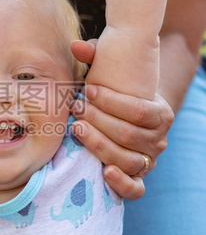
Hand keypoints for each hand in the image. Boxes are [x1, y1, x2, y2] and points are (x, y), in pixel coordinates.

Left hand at [70, 40, 173, 199]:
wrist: (130, 119)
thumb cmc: (118, 94)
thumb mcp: (111, 74)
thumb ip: (95, 57)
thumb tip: (75, 45)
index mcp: (160, 113)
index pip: (138, 110)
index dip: (112, 102)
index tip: (87, 92)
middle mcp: (159, 140)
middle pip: (129, 135)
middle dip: (99, 121)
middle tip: (75, 110)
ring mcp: (148, 161)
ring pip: (128, 160)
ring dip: (100, 146)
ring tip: (78, 130)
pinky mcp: (137, 179)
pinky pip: (135, 189)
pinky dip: (121, 184)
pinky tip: (103, 172)